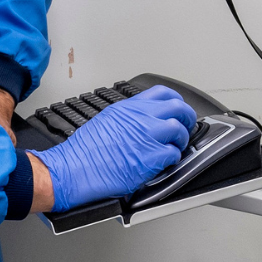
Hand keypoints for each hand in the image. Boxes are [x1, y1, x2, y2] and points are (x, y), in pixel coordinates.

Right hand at [31, 85, 194, 209]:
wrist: (74, 169)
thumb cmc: (83, 151)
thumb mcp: (105, 120)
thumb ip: (128, 117)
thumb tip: (142, 120)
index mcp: (129, 108)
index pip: (162, 93)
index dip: (177, 100)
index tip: (179, 108)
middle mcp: (140, 118)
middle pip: (178, 108)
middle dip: (187, 118)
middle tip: (186, 127)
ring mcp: (147, 137)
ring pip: (179, 130)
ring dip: (181, 140)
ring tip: (175, 147)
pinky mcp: (150, 159)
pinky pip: (173, 155)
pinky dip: (173, 159)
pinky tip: (165, 162)